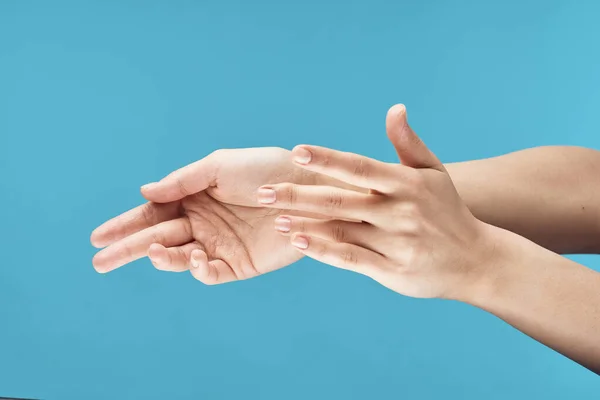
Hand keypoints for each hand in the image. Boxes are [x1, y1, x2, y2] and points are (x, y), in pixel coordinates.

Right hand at [91, 147, 342, 283]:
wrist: (310, 187)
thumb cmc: (268, 169)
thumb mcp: (221, 165)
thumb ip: (182, 180)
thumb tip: (144, 192)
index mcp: (194, 199)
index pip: (151, 214)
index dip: (124, 225)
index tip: (97, 236)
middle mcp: (202, 224)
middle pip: (157, 239)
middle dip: (128, 250)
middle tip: (100, 262)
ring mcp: (220, 246)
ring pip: (181, 259)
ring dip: (163, 258)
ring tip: (155, 251)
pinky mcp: (240, 265)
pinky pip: (211, 274)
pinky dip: (199, 270)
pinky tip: (197, 258)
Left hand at [257, 105, 494, 298]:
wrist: (476, 261)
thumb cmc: (448, 212)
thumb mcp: (434, 173)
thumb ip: (408, 143)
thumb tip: (395, 108)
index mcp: (407, 184)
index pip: (359, 167)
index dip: (327, 159)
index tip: (297, 152)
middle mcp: (400, 212)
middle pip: (340, 200)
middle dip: (298, 194)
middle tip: (264, 191)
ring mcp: (395, 243)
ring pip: (340, 230)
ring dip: (304, 223)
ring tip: (273, 216)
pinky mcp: (391, 271)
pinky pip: (350, 259)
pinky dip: (322, 251)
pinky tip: (298, 241)